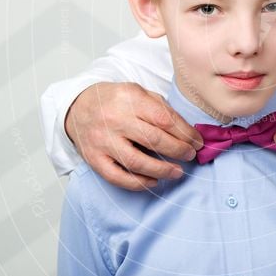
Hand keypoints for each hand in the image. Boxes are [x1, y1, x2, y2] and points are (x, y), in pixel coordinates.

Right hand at [65, 82, 202, 190]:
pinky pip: (118, 177)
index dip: (185, 133)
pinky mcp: (94, 159)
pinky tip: (154, 181)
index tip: (197, 142)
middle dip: (178, 150)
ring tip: (178, 172)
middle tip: (191, 155)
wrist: (78, 107)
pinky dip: (139, 183)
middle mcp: (115, 119)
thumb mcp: (138, 93)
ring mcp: (103, 141)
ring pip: (137, 162)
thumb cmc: (116, 101)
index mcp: (129, 98)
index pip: (165, 119)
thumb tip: (187, 132)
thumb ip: (161, 108)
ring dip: (162, 170)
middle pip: (154, 140)